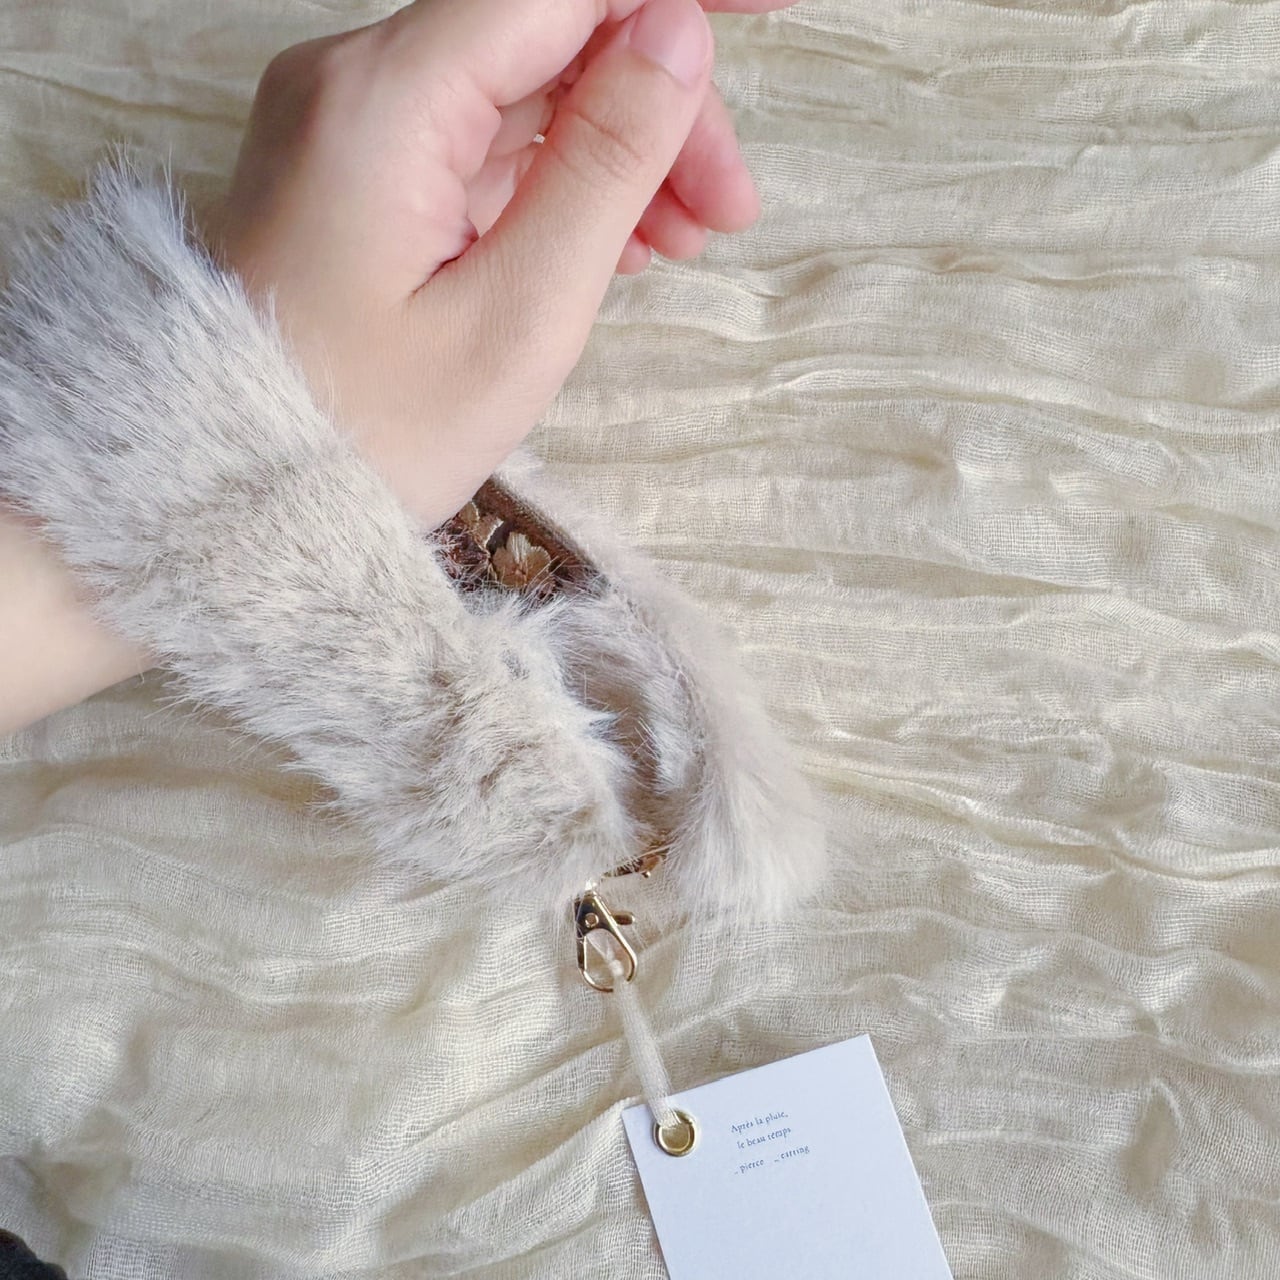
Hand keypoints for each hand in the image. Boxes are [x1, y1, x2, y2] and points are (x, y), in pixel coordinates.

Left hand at [210, 0, 793, 528]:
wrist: (227, 495)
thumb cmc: (367, 433)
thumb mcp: (516, 314)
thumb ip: (604, 163)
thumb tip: (675, 35)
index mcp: (387, 101)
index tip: (773, 8)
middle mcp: (353, 84)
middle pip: (547, 37)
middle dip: (657, 107)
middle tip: (727, 211)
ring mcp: (347, 127)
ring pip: (520, 92)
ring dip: (614, 150)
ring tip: (680, 242)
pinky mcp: (353, 173)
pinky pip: (476, 143)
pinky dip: (553, 180)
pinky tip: (610, 242)